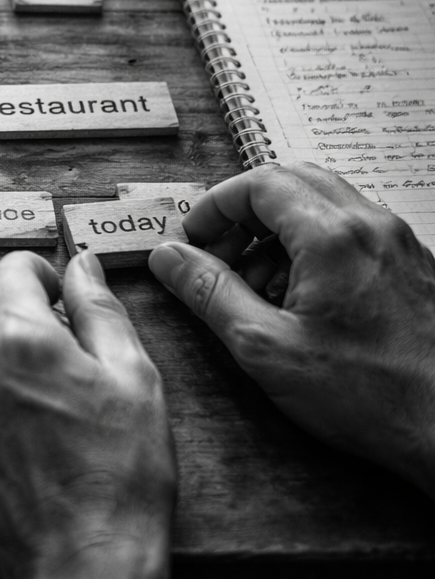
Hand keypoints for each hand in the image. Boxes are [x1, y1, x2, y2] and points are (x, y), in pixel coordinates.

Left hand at [0, 251, 174, 578]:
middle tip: (63, 364)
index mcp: (20, 338)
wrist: (85, 564)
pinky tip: (24, 450)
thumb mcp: (134, 378)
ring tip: (48, 417)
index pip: (10, 270)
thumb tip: (82, 263)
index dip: (38, 274)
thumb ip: (100, 310)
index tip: (57, 292)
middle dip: (18, 326)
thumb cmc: (121, 475)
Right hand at [149, 162, 434, 496]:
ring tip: (256, 287)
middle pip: (293, 181)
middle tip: (219, 253)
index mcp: (332, 236)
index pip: (259, 183)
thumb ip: (210, 292)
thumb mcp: (265, 347)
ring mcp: (398, 245)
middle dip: (246, 212)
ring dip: (278, 231)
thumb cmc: (370, 397)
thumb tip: (169, 257)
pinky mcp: (412, 268)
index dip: (215, 206)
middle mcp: (371, 226)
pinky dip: (312, 248)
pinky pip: (351, 233)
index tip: (192, 240)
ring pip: (323, 205)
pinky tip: (300, 303)